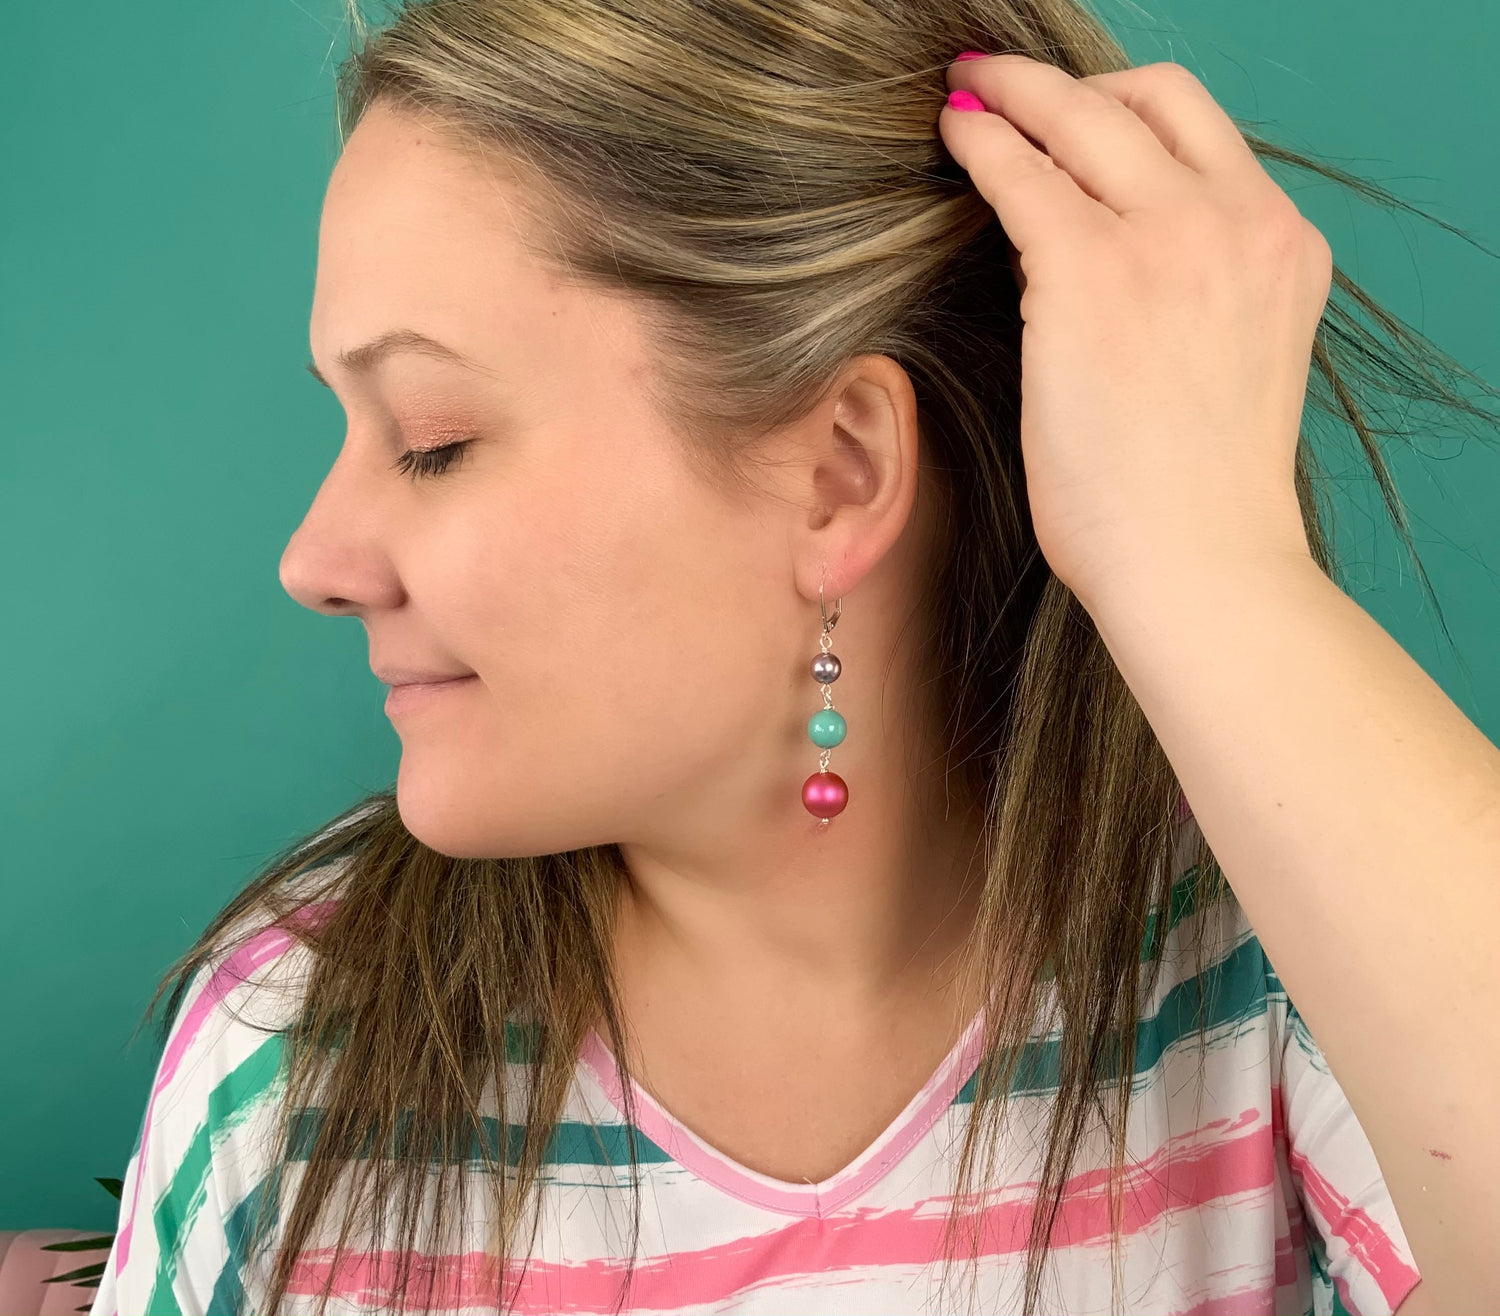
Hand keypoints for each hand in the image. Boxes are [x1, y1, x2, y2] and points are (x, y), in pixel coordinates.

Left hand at [939, 53, 1328, 608]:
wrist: (1202, 564)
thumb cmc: (1196, 500)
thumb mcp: (1226, 365)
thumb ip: (1188, 296)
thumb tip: (1088, 260)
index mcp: (1282, 246)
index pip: (1200, 135)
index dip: (1124, 109)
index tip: (1072, 114)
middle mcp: (1239, 222)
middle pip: (1148, 97)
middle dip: (1064, 82)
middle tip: (1002, 77)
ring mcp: (1170, 238)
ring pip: (1080, 117)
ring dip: (1014, 92)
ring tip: (966, 93)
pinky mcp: (1092, 271)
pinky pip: (1019, 173)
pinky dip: (980, 142)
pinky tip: (951, 137)